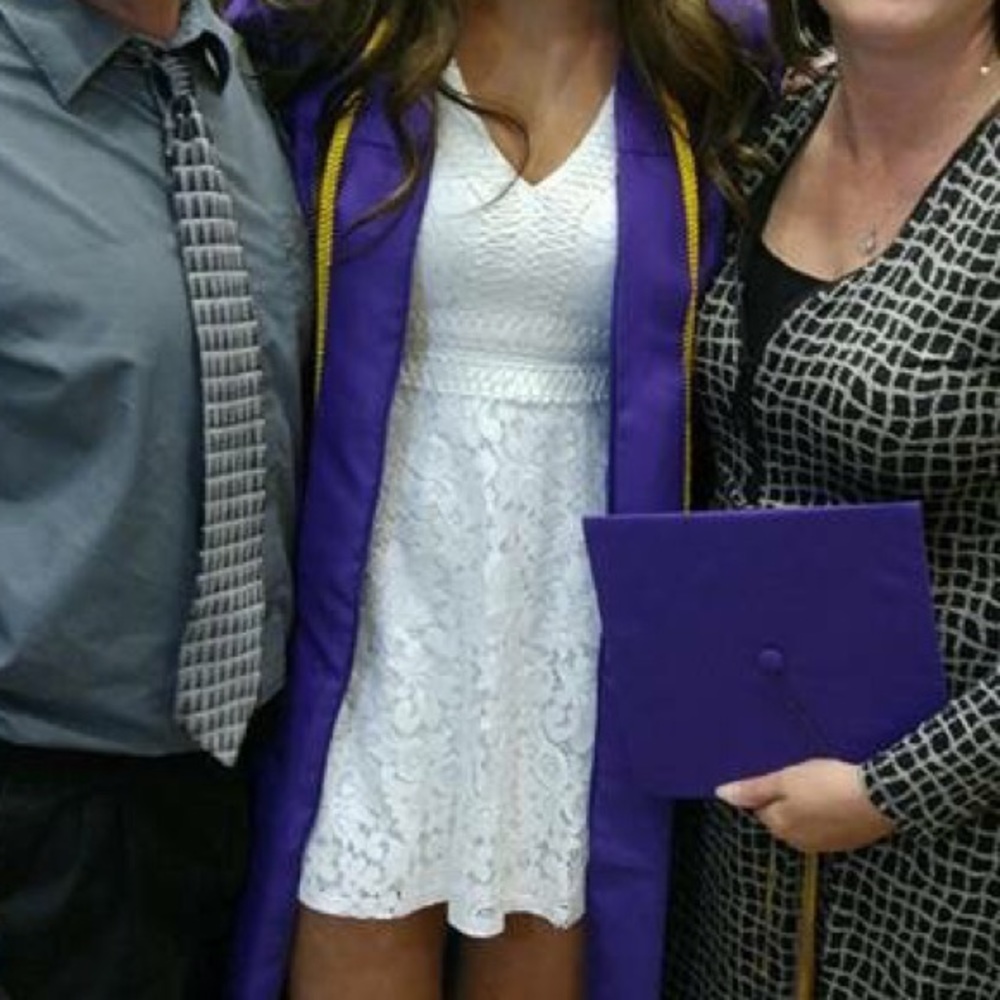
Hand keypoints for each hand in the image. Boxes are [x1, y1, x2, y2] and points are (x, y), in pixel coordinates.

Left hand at [716, 759, 894, 852]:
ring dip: (805, 809)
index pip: (761, 810)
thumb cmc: (826, 784)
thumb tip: (720, 794)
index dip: (766, 791)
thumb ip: (754, 789)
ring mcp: (825, 845)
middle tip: (797, 778)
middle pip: (782, 819)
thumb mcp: (786, 780)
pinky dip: (825, 815)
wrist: (880, 798)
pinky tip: (835, 799)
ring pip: (804, 824)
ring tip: (817, 785)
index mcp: (780, 826)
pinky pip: (826, 828)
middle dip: (784, 801)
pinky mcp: (847, 842)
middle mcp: (798, 842)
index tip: (778, 776)